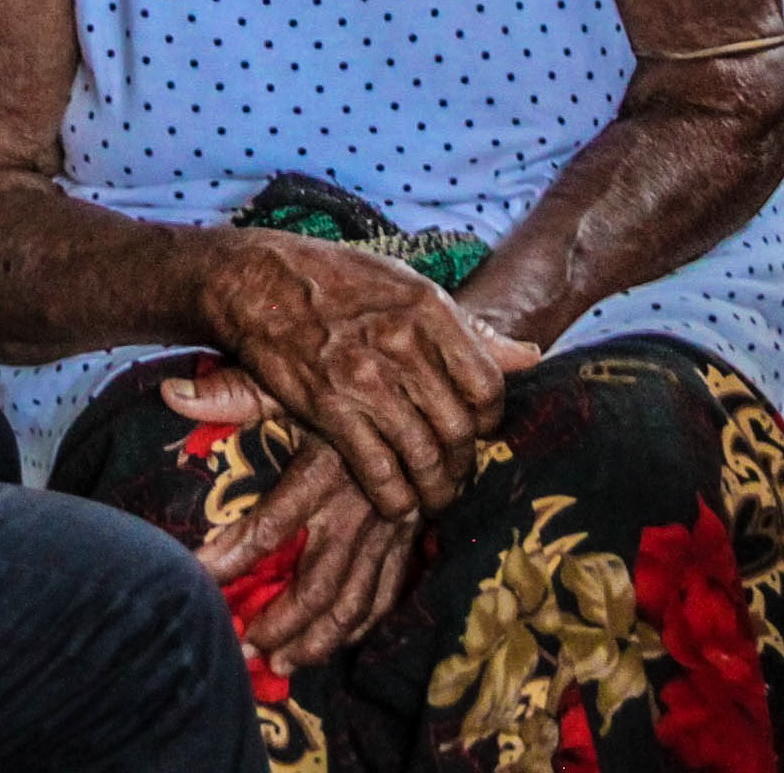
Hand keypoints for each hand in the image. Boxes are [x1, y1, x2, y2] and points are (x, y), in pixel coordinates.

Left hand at [163, 367, 418, 675]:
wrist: (424, 386)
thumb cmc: (344, 382)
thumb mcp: (290, 379)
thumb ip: (234, 392)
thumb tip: (171, 392)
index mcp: (323, 471)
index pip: (268, 528)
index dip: (229, 558)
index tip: (197, 577)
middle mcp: (358, 508)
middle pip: (315, 585)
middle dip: (278, 624)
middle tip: (242, 648)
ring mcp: (389, 529)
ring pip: (352, 603)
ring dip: (316, 641)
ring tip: (279, 665)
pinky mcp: (408, 537)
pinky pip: (384, 594)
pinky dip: (358, 627)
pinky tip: (331, 643)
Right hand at [198, 231, 539, 521]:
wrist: (254, 278)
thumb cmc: (333, 278)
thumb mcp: (405, 284)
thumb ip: (467, 326)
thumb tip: (528, 356)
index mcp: (428, 308)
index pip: (487, 384)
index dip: (489, 421)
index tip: (476, 432)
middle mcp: (403, 342)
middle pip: (459, 428)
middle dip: (462, 465)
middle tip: (455, 477)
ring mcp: (365, 377)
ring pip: (424, 454)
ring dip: (434, 489)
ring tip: (432, 499)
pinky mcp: (329, 407)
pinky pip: (378, 470)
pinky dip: (394, 497)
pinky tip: (396, 504)